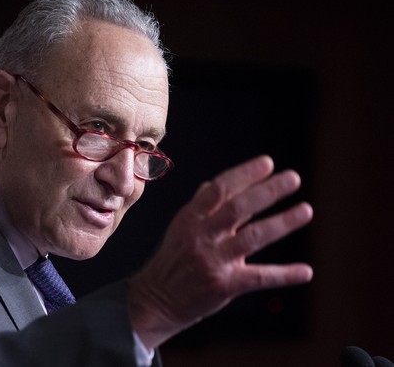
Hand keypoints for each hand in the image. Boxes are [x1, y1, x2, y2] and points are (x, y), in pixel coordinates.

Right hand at [128, 155, 312, 348]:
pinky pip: (259, 277)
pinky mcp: (224, 285)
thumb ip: (199, 206)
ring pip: (253, 237)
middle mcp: (202, 236)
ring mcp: (213, 260)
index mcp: (190, 218)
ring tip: (306, 210)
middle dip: (268, 191)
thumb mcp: (179, 228)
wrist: (156, 300)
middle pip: (238, 208)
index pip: (220, 189)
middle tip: (293, 178)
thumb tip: (214, 184)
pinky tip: (305, 271)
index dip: (245, 174)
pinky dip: (284, 274)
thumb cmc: (172, 262)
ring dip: (282, 223)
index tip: (268, 162)